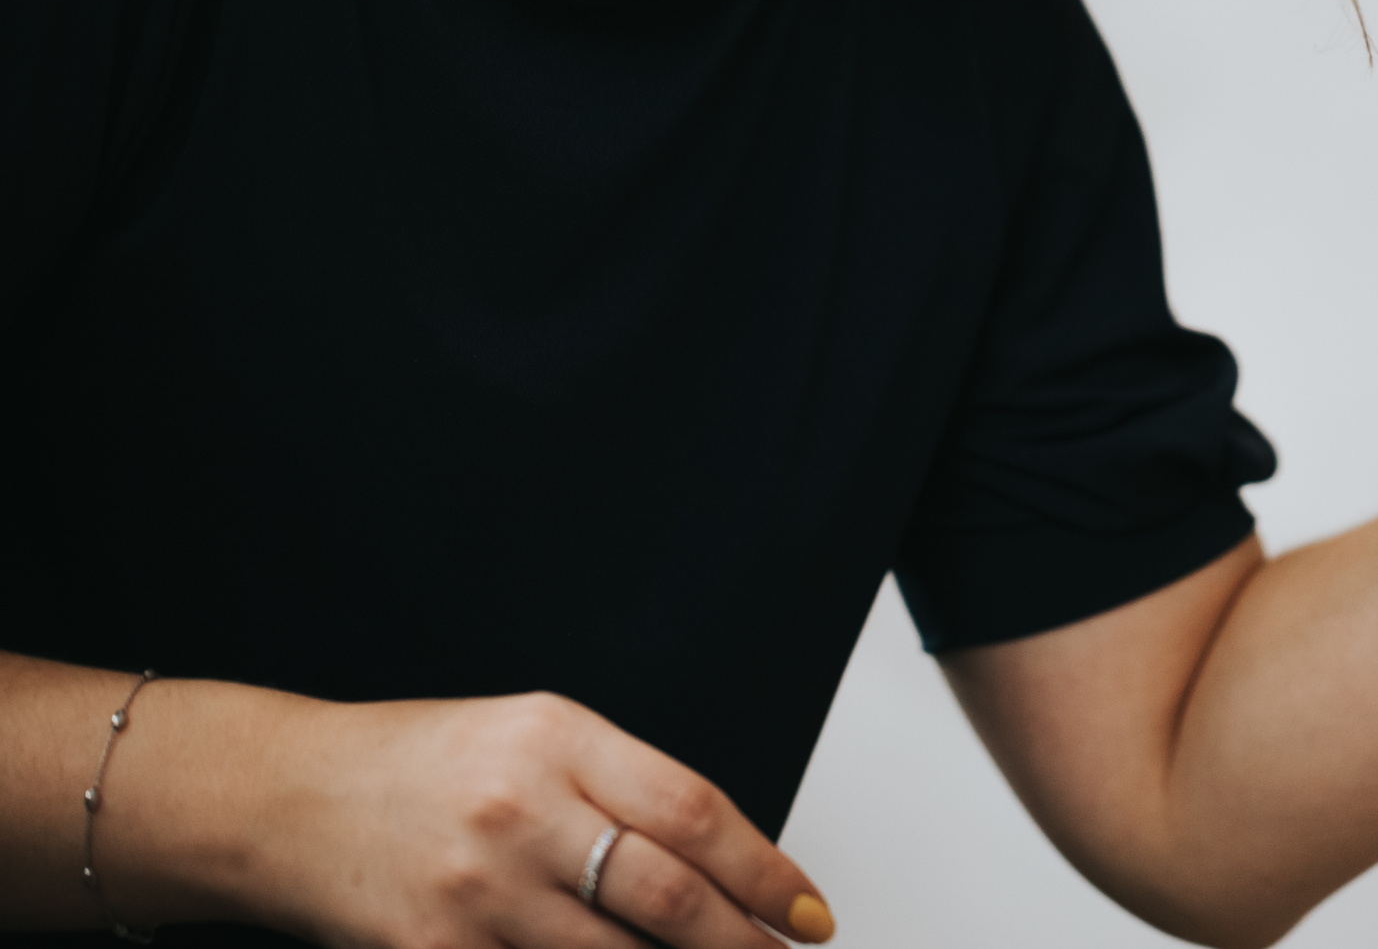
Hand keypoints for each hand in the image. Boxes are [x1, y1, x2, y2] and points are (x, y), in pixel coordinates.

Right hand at [244, 692, 833, 948]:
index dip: (767, 872)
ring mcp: (475, 893)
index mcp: (557, 739)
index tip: (810, 913)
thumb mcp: (534, 735)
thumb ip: (623, 786)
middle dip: (743, 942)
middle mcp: (520, 812)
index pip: (693, 812)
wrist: (282, 800)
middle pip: (667, 894)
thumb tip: (723, 863)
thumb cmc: (419, 762)